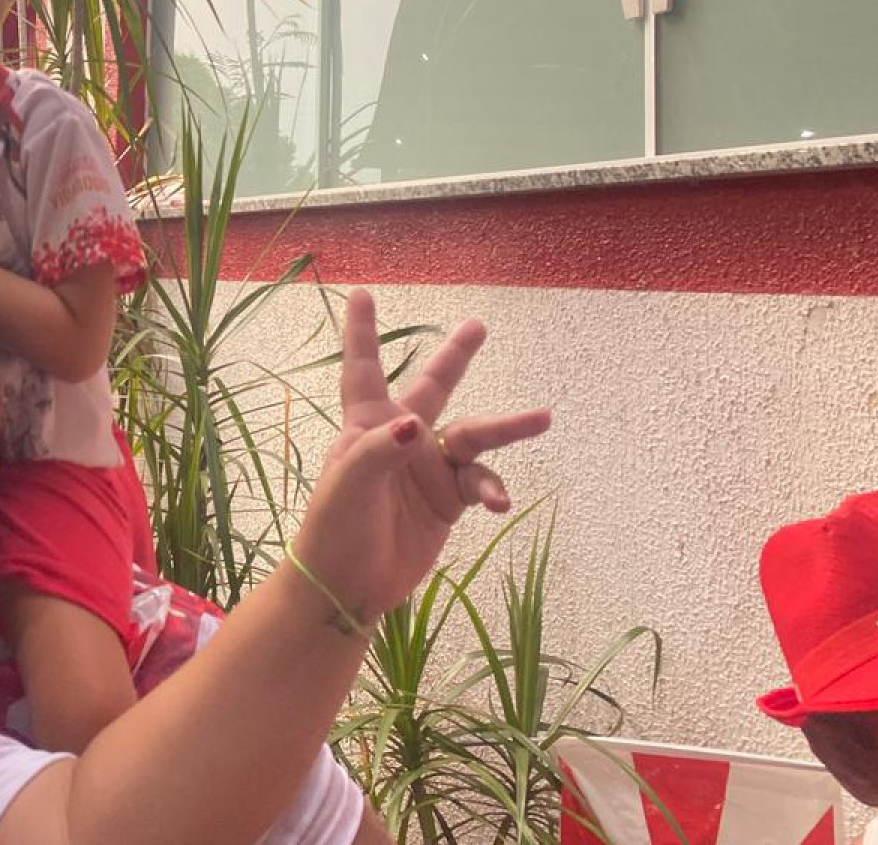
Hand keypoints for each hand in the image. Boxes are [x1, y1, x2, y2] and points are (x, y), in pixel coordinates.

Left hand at [293, 290, 550, 626]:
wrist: (348, 585)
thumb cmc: (335, 527)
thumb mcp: (349, 483)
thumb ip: (381, 449)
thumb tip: (416, 424)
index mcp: (365, 424)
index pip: (363, 367)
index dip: (363, 331)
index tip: (362, 292)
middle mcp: (399, 438)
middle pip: (431, 387)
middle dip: (454, 358)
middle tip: (477, 326)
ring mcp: (426, 469)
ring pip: (473, 435)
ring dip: (505, 427)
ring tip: (542, 418)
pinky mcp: (446, 502)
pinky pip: (480, 483)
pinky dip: (492, 488)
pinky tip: (498, 502)